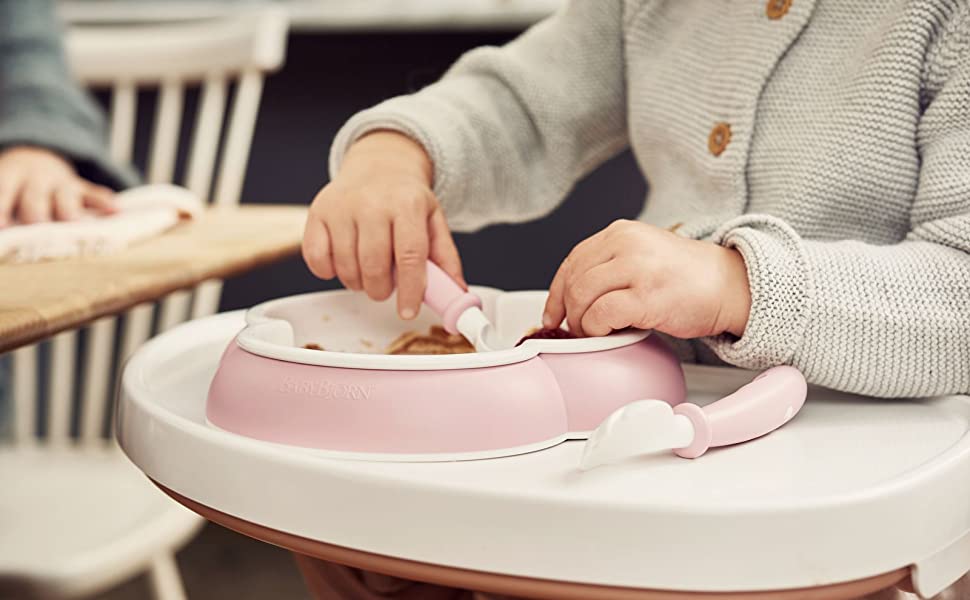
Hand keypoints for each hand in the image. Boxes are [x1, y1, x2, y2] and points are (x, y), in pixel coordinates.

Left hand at [0, 145, 115, 226]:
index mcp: (11, 175)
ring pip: (65, 197)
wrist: (34, 162)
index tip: (3, 227)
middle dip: (37, 214)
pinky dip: (105, 202)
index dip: (2, 208)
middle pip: (36, 197)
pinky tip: (116, 210)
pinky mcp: (82, 189)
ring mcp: (62, 183)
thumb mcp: (5, 188)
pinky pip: (95, 194)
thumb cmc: (13, 188)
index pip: (4, 190)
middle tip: (38, 228)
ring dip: (69, 211)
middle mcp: (37, 177)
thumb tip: (6, 231)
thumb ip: (6, 206)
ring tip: (73, 223)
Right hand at [302, 131, 463, 319]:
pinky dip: (329, 272)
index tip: (408, 311)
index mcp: (407, 204)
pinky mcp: (317, 213)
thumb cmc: (406, 200)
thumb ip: (445, 257)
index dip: (410, 290)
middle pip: (374, 266)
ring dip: (358, 283)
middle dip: (381, 290)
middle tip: (386, 287)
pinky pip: (317, 260)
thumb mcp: (433, 221)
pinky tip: (344, 262)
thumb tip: (455, 291)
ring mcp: (341, 207)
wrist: (379, 167)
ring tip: (368, 272)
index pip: (410, 256)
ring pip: (346, 267)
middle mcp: (372, 202)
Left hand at [542, 219, 751, 338]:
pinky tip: (608, 334)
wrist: (729, 285)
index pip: (573, 261)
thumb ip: (610, 265)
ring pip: (582, 297)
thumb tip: (571, 296)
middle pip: (573, 281)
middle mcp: (626, 245)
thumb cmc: (688, 277)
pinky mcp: (646, 297)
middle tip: (576, 329)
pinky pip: (602, 315)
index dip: (556, 291)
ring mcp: (637, 269)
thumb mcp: (643, 254)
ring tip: (593, 333)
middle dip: (568, 311)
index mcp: (621, 232)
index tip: (553, 313)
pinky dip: (597, 330)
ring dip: (581, 323)